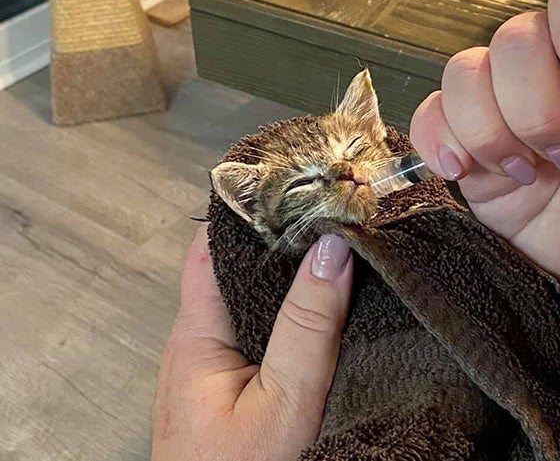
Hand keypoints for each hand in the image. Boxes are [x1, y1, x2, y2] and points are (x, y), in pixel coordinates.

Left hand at [151, 226, 352, 459]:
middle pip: (232, 270)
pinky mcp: (224, 386)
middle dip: (279, 243)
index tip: (297, 190)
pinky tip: (317, 313)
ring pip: (246, 302)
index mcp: (197, 332)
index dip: (250, 212)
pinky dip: (285, 314)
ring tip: (335, 255)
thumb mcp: (285, 397)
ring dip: (285, 279)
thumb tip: (331, 249)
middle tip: (332, 218)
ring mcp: (208, 365)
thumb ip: (307, 326)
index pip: (212, 246)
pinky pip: (254, 333)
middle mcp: (195, 341)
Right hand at [410, 0, 559, 338]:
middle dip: (538, 109)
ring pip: (464, 75)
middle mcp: (554, 73)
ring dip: (492, 131)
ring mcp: (506, 110)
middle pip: (514, 41)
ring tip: (528, 173)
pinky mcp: (473, 149)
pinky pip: (432, 119)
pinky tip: (466, 170)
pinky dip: (439, 140)